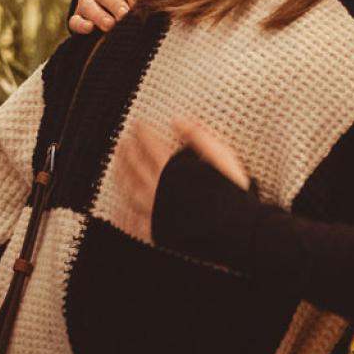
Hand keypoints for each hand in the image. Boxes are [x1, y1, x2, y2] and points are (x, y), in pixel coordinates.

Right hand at [68, 0, 149, 34]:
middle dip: (115, 3)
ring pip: (88, 5)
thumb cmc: (134, 0)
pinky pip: (75, 21)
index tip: (139, 2)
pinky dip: (81, 24)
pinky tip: (89, 29)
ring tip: (111, 26)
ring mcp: (86, 3)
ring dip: (99, 15)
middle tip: (126, 15)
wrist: (118, 22)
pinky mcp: (77, 20)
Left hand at [108, 116, 247, 243]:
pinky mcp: (159, 231)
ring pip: (130, 192)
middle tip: (121, 143)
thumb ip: (198, 136)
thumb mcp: (221, 156)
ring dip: (121, 177)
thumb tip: (178, 121)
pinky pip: (135, 222)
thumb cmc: (233, 194)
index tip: (137, 125)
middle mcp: (159, 190)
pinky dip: (125, 214)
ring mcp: (156, 212)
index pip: (150, 145)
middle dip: (126, 152)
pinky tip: (120, 209)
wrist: (237, 232)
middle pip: (135, 167)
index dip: (142, 133)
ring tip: (116, 168)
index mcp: (173, 170)